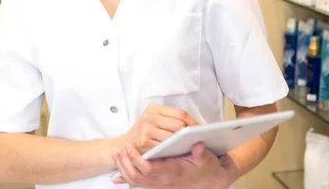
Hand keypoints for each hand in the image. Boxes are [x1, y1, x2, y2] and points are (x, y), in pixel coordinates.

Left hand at [112, 142, 237, 188]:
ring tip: (117, 156)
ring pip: (136, 182)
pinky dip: (127, 179)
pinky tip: (118, 176)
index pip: (149, 169)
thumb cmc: (207, 168)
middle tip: (119, 151)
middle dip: (125, 165)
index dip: (136, 159)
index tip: (129, 147)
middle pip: (137, 177)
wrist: (211, 182)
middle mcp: (164, 180)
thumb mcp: (207, 158)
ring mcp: (160, 184)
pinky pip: (139, 184)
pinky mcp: (159, 184)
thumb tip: (198, 144)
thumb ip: (201, 152)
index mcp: (173, 171)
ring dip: (123, 170)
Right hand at [117, 104, 198, 154]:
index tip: (200, 128)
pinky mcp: (145, 141)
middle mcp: (149, 116)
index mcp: (153, 108)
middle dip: (189, 132)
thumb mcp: (153, 119)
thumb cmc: (143, 132)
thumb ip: (169, 118)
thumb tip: (192, 124)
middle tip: (196, 137)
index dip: (192, 121)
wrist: (124, 145)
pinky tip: (177, 151)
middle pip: (178, 124)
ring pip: (173, 136)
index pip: (180, 113)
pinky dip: (172, 149)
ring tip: (188, 144)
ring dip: (182, 142)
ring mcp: (146, 128)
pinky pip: (165, 146)